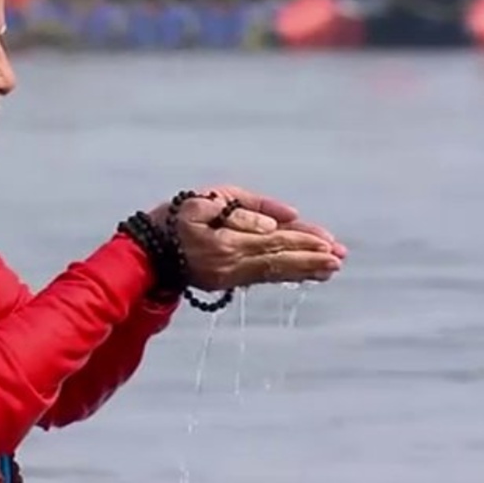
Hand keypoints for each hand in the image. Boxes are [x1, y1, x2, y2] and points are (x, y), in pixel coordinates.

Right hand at [150, 185, 344, 290]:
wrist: (144, 252)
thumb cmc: (173, 218)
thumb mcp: (204, 200)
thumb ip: (245, 207)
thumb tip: (283, 219)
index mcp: (224, 242)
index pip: (272, 242)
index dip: (301, 242)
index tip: (328, 243)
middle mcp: (230, 264)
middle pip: (278, 260)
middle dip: (310, 258)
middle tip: (339, 258)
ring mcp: (228, 277)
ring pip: (273, 272)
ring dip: (304, 270)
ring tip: (331, 268)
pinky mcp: (225, 282)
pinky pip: (262, 277)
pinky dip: (286, 274)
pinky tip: (305, 273)